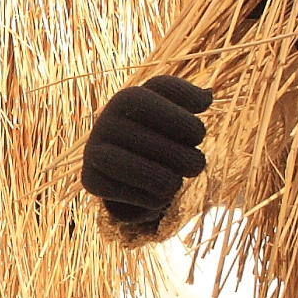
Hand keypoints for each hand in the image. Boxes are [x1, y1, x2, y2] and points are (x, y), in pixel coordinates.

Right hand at [82, 74, 210, 236]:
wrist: (120, 172)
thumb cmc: (154, 137)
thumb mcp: (170, 111)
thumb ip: (188, 98)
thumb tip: (206, 97)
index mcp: (127, 97)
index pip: (163, 96)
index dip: (187, 116)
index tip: (199, 133)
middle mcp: (106, 119)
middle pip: (169, 147)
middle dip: (190, 157)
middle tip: (193, 163)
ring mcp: (95, 150)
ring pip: (158, 177)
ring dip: (174, 182)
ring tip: (176, 180)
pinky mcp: (91, 181)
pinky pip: (139, 197)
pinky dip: (154, 200)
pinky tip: (156, 195)